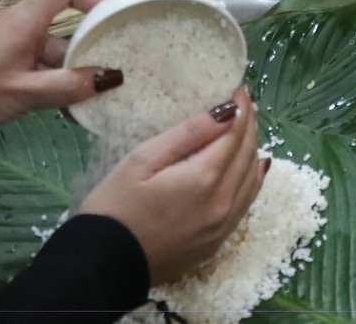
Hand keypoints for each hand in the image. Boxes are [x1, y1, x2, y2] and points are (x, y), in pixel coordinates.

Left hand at [0, 0, 133, 129]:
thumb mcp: (19, 94)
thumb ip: (66, 88)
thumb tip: (113, 77)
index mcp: (29, 18)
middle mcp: (26, 21)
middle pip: (73, 5)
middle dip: (103, 18)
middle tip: (131, 36)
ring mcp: (16, 40)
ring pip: (60, 41)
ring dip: (82, 59)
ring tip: (108, 86)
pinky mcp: (7, 58)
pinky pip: (45, 61)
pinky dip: (62, 77)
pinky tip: (73, 107)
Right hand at [81, 88, 266, 283]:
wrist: (103, 266)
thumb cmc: (114, 208)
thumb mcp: (142, 160)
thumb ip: (187, 134)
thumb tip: (226, 110)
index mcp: (204, 179)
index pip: (235, 134)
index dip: (240, 108)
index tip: (239, 89)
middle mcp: (223, 203)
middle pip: (248, 154)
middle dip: (249, 125)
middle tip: (244, 103)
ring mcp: (223, 226)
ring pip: (252, 179)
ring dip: (252, 150)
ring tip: (246, 128)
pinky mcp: (217, 241)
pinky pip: (246, 202)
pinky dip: (251, 178)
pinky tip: (250, 167)